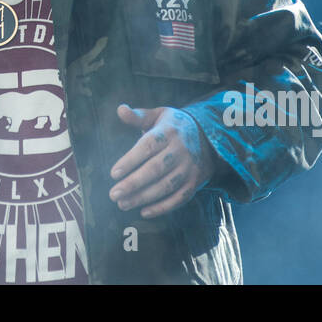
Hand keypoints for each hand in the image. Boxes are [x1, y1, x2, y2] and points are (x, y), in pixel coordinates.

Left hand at [108, 104, 213, 218]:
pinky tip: (144, 212)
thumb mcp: (158, 115)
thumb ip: (138, 116)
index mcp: (168, 131)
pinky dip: (162, 207)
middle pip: (155, 169)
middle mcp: (180, 150)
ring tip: (122, 204)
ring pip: (166, 186)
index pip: (148, 147)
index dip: (130, 161)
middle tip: (113, 194)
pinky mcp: (195, 182)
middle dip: (133, 184)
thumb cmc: (173, 127)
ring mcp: (189, 168)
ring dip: (143, 198)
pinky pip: (179, 198)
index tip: (113, 173)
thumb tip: (120, 109)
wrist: (209, 137)